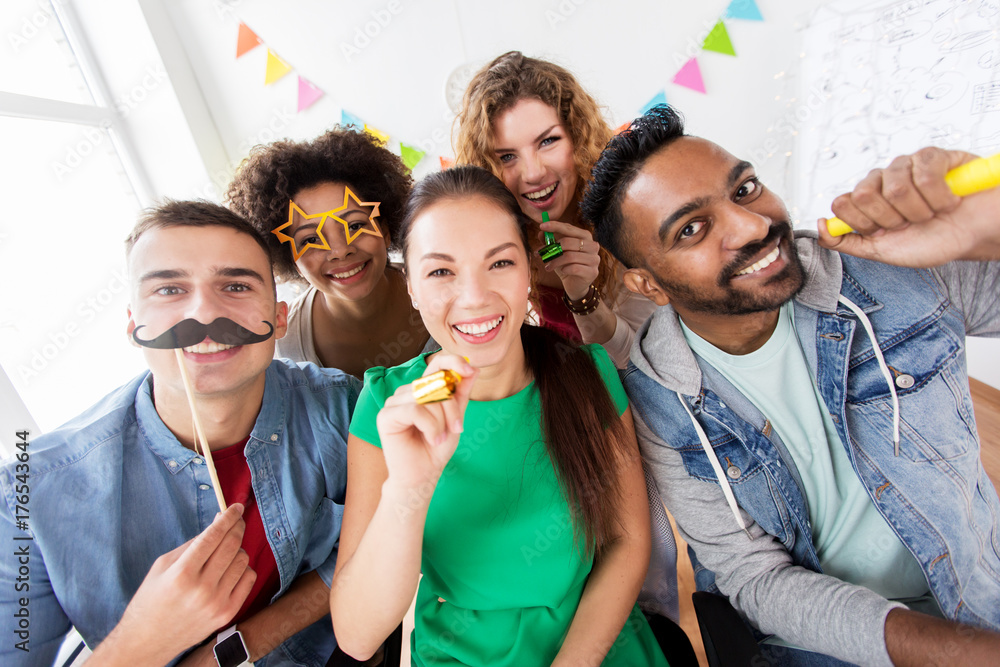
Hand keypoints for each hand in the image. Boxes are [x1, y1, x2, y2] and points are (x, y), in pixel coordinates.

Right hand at [105, 504, 254, 662]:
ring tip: (224, 553)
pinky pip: (248, 580)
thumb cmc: (151, 600)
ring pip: (243, 560)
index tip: (235, 507)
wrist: (147, 641)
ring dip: (237, 550)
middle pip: (232, 545)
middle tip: (236, 520)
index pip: (212, 536)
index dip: (227, 518)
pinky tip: (229, 570)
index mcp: (181, 573)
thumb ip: (191, 545)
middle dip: (236, 527)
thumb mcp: (161, 566)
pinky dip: (242, 570)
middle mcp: (201, 589)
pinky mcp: (227, 614)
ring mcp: (216, 603)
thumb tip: (217, 524)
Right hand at [376, 355, 477, 490]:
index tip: (470, 369)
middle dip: (452, 408)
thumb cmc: (437, 447)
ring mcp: (394, 402)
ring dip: (440, 421)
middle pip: (435, 383)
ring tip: (438, 437)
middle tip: (456, 428)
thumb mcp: (455, 417)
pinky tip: (431, 439)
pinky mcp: (385, 415)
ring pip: (426, 397)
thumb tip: (473, 367)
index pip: (436, 364)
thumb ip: (461, 393)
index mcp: (423, 389)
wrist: (424, 475)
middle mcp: (407, 392)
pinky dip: (430, 427)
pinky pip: (415, 410)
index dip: (453, 362)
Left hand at [539, 218, 600, 299]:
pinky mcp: (592, 272)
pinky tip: (562, 271)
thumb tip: (541, 233)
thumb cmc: (566, 265)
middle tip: (541, 254)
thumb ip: (550, 242)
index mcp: (585, 236)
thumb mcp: (556, 252)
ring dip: (555, 261)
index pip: (569, 228)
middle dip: (552, 249)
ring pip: (570, 256)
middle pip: (568, 242)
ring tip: (548, 267)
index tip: (542, 226)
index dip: (555, 226)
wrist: (575, 284)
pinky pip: (574, 268)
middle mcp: (593, 246)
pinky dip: (564, 269)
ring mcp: (594, 259)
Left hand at [818, 147, 999, 266]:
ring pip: (896, 188)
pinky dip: (940, 197)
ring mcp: (906, 165)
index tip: (884, 232)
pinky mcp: (933, 156)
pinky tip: (947, 201)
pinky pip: (925, 174)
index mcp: (867, 200)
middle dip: (891, 219)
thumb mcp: (881, 251)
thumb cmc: (931, 240)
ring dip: (919, 211)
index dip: (865, 223)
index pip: (843, 203)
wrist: (972, 236)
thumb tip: (820, 226)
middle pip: (864, 195)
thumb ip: (846, 242)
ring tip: (931, 214)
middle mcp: (882, 179)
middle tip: (910, 223)